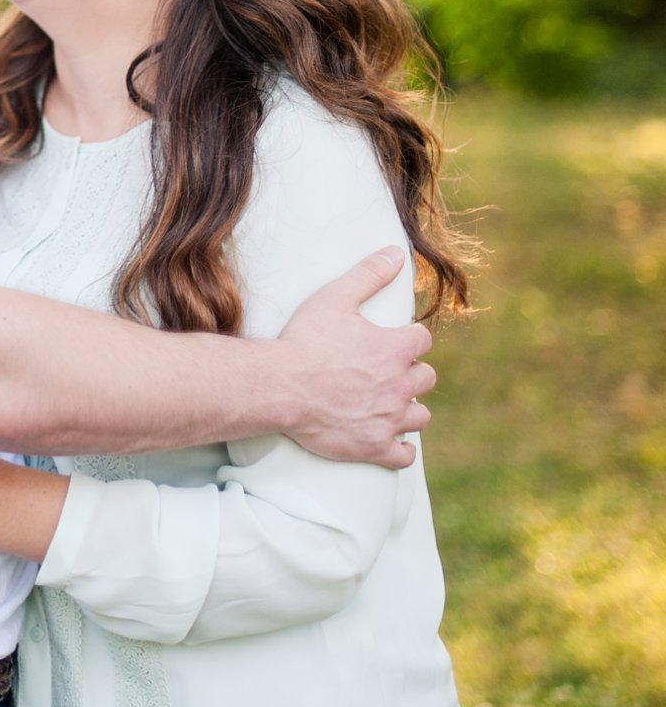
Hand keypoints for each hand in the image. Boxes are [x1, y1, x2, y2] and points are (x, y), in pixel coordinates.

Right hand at [277, 248, 434, 469]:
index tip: (392, 340)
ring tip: (389, 404)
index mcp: (397, 347)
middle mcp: (401, 384)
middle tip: (387, 372)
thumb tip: (397, 252)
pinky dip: (401, 448)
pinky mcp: (375, 447)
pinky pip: (405, 454)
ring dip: (409, 408)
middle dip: (411, 373)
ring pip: (421, 416)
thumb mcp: (335, 298)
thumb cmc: (305, 340)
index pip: (422, 340)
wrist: (280, 386)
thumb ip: (369, 274)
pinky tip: (391, 440)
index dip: (408, 338)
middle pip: (426, 378)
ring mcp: (390, 419)